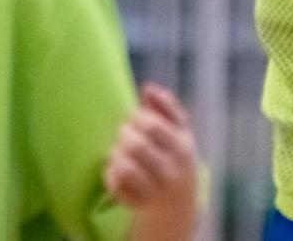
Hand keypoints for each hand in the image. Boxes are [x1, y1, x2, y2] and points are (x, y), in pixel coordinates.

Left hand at [105, 84, 198, 219]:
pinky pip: (116, 186)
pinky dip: (111, 173)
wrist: (178, 203)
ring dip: (116, 153)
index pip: (151, 125)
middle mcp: (171, 171)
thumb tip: (148, 87)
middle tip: (124, 133)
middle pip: (136, 145)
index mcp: (182, 148)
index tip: (135, 118)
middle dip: (123, 134)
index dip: (136, 117)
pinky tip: (115, 168)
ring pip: (125, 167)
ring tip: (118, 149)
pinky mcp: (139, 205)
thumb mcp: (180, 131)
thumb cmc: (175, 156)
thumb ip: (167, 107)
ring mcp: (156, 190)